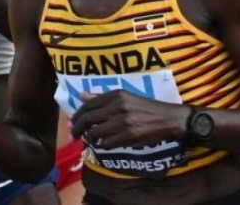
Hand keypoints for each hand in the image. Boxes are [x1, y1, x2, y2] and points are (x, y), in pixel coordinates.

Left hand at [71, 90, 188, 148]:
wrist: (166, 118)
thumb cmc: (144, 107)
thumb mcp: (125, 97)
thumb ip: (102, 97)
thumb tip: (82, 95)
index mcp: (116, 95)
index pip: (88, 105)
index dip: (77, 115)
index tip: (73, 122)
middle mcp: (117, 106)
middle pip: (88, 119)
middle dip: (77, 128)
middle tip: (74, 135)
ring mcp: (122, 122)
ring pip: (95, 133)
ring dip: (90, 138)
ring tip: (92, 139)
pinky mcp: (128, 136)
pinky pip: (106, 143)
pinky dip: (103, 145)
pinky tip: (105, 143)